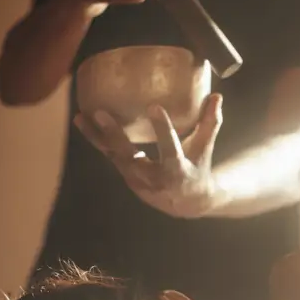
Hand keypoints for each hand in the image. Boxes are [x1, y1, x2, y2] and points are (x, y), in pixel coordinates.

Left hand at [76, 93, 226, 218]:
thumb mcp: (205, 148)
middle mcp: (154, 178)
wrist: (186, 204)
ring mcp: (136, 180)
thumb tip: (217, 95)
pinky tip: (82, 120)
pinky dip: (96, 140)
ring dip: (97, 138)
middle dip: (115, 137)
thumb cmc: (197, 168)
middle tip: (100, 113)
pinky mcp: (126, 176)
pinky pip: (108, 156)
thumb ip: (209, 123)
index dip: (162, 129)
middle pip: (130, 158)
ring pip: (113, 158)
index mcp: (177, 171)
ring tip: (82, 116)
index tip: (154, 106)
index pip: (169, 149)